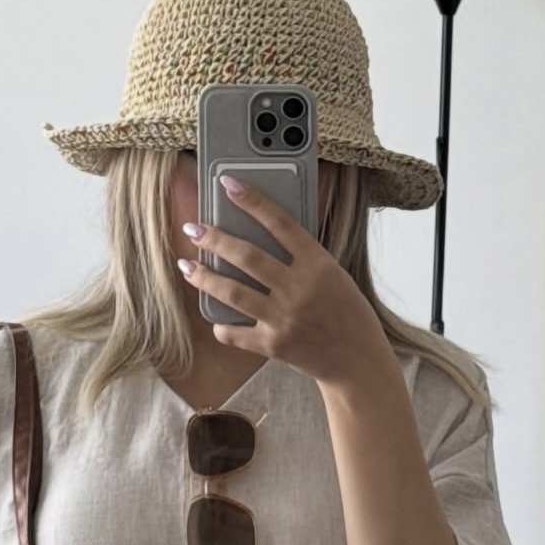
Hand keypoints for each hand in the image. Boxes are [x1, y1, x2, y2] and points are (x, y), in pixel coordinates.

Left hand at [178, 175, 393, 388]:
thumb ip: (303, 258)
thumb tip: (260, 238)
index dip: (252, 201)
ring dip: (204, 277)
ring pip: (232, 292)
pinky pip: (234, 333)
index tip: (228, 184)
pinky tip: (213, 318)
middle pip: (247, 256)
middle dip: (214, 239)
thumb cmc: (347, 314)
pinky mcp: (273, 345)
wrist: (357, 361)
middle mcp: (299, 289)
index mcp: (318, 265)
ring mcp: (284, 318)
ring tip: (187, 267)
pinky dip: (220, 326)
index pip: (280, 223)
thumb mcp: (334, 275)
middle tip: (193, 229)